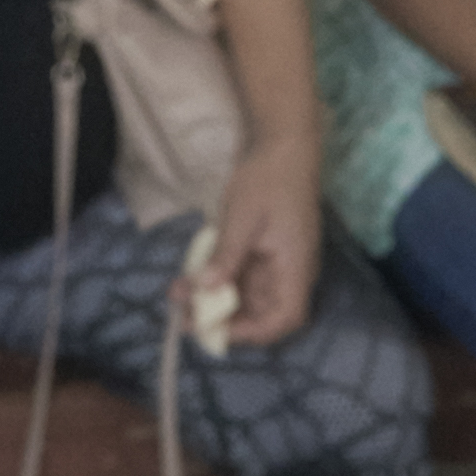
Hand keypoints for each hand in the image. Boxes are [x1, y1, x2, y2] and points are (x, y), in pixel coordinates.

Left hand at [200, 141, 327, 357]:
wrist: (282, 143)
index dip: (252, 332)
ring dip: (215, 301)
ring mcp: (277, 262)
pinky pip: (241, 276)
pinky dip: (217, 281)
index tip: (214, 328)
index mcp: (295, 267)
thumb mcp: (243, 217)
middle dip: (224, 320)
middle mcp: (290, 271)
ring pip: (247, 296)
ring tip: (179, 299)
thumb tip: (205, 290)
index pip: (284, 318)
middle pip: (262, 312)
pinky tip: (190, 279)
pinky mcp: (263, 252)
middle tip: (185, 318)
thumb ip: (227, 255)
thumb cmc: (268, 178)